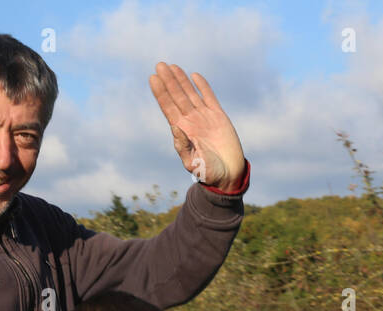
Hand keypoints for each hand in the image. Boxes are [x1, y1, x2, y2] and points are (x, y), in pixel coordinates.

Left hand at [148, 62, 245, 190]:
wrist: (229, 174)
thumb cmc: (209, 172)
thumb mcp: (193, 162)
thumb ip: (183, 145)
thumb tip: (175, 127)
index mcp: (182, 131)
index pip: (168, 108)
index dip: (161, 93)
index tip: (153, 78)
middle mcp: (191, 121)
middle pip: (177, 97)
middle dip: (168, 81)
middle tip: (160, 65)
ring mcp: (204, 117)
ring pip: (190, 94)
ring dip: (181, 80)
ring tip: (172, 66)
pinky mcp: (219, 116)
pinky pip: (209, 97)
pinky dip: (203, 86)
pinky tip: (194, 75)